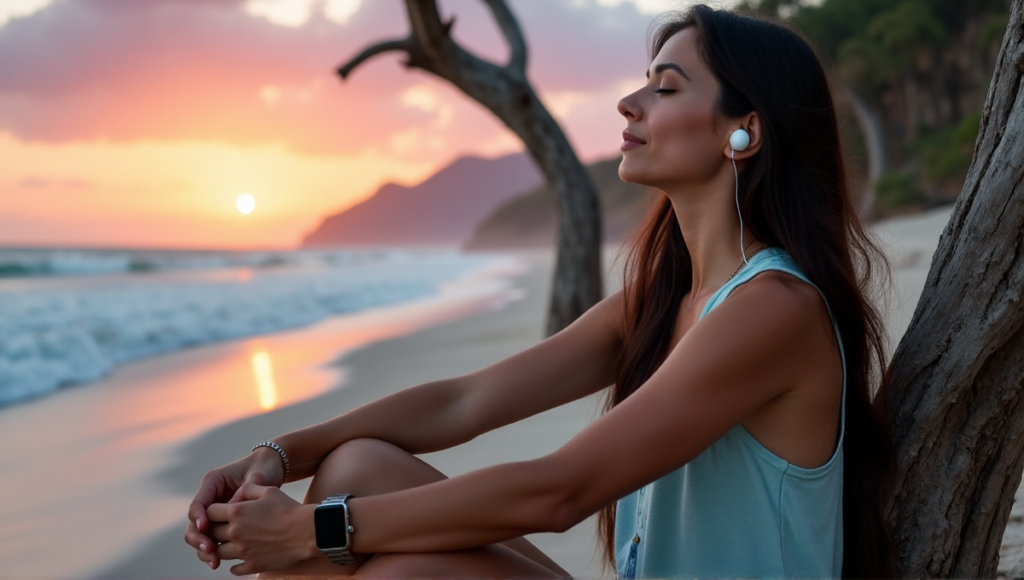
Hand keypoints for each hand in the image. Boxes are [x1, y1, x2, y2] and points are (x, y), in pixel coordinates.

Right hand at [184, 449, 285, 569]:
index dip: (199, 517)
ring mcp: (214, 511)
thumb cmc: (265, 468)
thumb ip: (244, 492)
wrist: (273, 469)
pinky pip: (212, 538)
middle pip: (194, 522)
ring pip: (200, 534)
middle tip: (210, 550)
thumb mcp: (257, 476)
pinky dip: (213, 550)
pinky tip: (219, 561)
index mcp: (213, 482)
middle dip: (199, 538)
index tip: (205, 527)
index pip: (198, 503)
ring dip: (204, 549)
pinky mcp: (222, 522)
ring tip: (214, 562)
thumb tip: (233, 511)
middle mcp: (210, 497)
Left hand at [207, 482, 316, 575]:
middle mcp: (235, 532)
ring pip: (219, 553)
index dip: (214, 512)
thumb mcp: (268, 491)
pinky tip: (244, 557)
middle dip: (216, 530)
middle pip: (211, 533)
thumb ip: (248, 488)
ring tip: (235, 543)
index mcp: (236, 512)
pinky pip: (233, 569)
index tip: (221, 514)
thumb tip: (237, 492)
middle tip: (227, 528)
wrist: (307, 531)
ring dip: (223, 548)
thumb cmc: (289, 509)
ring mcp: (242, 551)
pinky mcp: (252, 564)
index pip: (209, 512)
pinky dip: (236, 564)